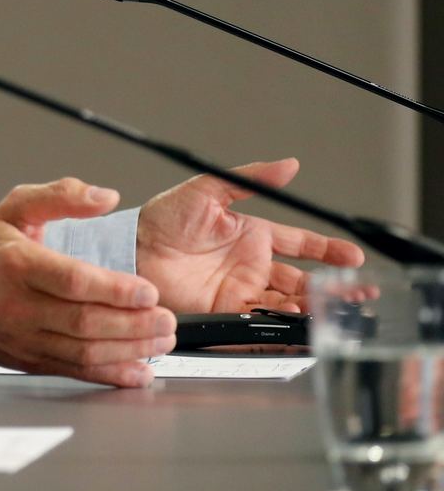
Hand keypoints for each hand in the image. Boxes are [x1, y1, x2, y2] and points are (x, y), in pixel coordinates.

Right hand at [0, 177, 173, 387]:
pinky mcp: (31, 360)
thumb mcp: (13, 209)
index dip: (114, 289)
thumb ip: (60, 196)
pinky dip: (111, 375)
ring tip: (161, 340)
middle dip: (133, 324)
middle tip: (168, 320)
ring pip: (84, 351)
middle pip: (84, 321)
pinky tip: (138, 371)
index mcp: (19, 265)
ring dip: (129, 350)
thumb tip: (105, 197)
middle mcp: (21, 305)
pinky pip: (75, 371)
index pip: (72, 281)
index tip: (148, 292)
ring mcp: (26, 337)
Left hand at [136, 157, 364, 313]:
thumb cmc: (160, 218)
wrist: (130, 249)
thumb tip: (288, 165)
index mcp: (251, 235)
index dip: (327, 250)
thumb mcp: (207, 190)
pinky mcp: (225, 311)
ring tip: (337, 309)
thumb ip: (250, 180)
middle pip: (302, 279)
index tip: (353, 257)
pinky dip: (281, 325)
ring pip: (287, 302)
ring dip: (313, 307)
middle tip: (359, 293)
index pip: (300, 244)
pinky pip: (260, 321)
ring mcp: (239, 289)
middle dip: (332, 287)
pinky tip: (299, 323)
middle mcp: (250, 265)